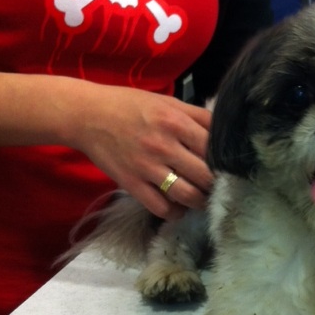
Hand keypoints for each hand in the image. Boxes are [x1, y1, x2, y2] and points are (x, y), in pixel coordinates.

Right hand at [71, 83, 212, 217]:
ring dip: (200, 201)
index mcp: (175, 122)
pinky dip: (175, 212)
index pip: (214, 148)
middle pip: (205, 175)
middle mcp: (164, 146)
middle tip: (218, 185)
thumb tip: (224, 131)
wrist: (87, 115)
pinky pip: (161, 208)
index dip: (225, 160)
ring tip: (202, 199)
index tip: (228, 166)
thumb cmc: (130, 105)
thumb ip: (197, 116)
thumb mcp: (167, 102)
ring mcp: (147, 167)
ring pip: (187, 195)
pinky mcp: (132, 184)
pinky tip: (179, 207)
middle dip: (216, 183)